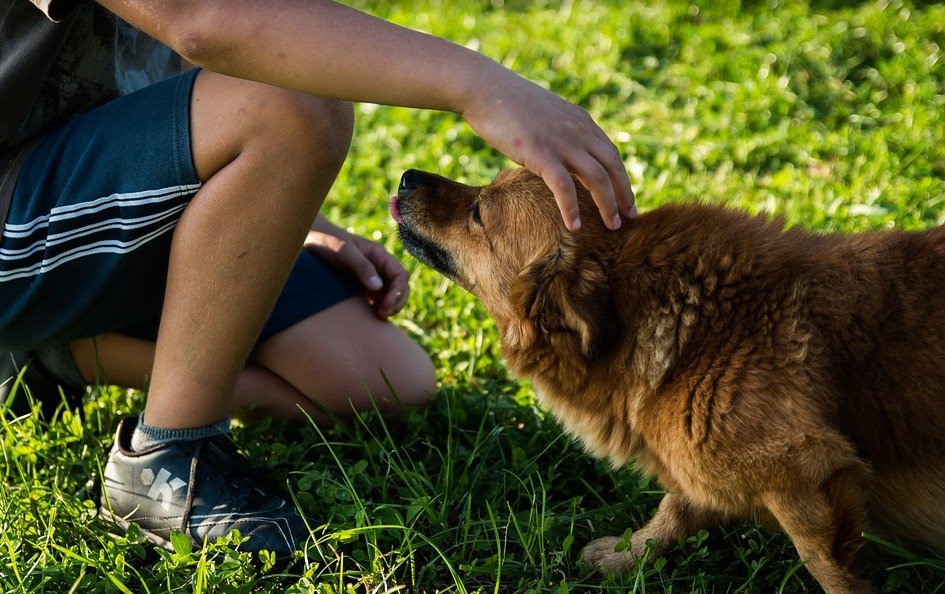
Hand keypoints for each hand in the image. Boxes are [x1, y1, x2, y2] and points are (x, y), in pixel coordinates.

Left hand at [305, 218, 408, 318]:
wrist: (308, 239)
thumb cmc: (326, 241)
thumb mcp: (344, 252)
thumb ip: (362, 267)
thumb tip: (378, 287)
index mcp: (379, 255)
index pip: (400, 275)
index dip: (398, 291)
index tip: (386, 304)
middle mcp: (378, 266)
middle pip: (399, 286)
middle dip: (396, 301)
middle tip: (383, 314)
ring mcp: (370, 276)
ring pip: (389, 294)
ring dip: (389, 306)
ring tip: (378, 316)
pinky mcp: (360, 284)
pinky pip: (376, 298)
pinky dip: (378, 307)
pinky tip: (370, 314)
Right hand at [461, 71, 634, 230]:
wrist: (485, 89)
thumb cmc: (507, 104)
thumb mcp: (544, 115)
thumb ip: (559, 131)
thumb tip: (558, 151)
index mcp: (580, 121)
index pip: (611, 153)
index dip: (621, 177)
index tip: (625, 198)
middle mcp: (578, 131)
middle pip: (613, 166)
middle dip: (624, 193)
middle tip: (630, 216)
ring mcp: (561, 142)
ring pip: (597, 178)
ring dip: (608, 205)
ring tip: (613, 227)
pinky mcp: (541, 153)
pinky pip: (564, 186)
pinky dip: (572, 208)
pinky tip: (575, 226)